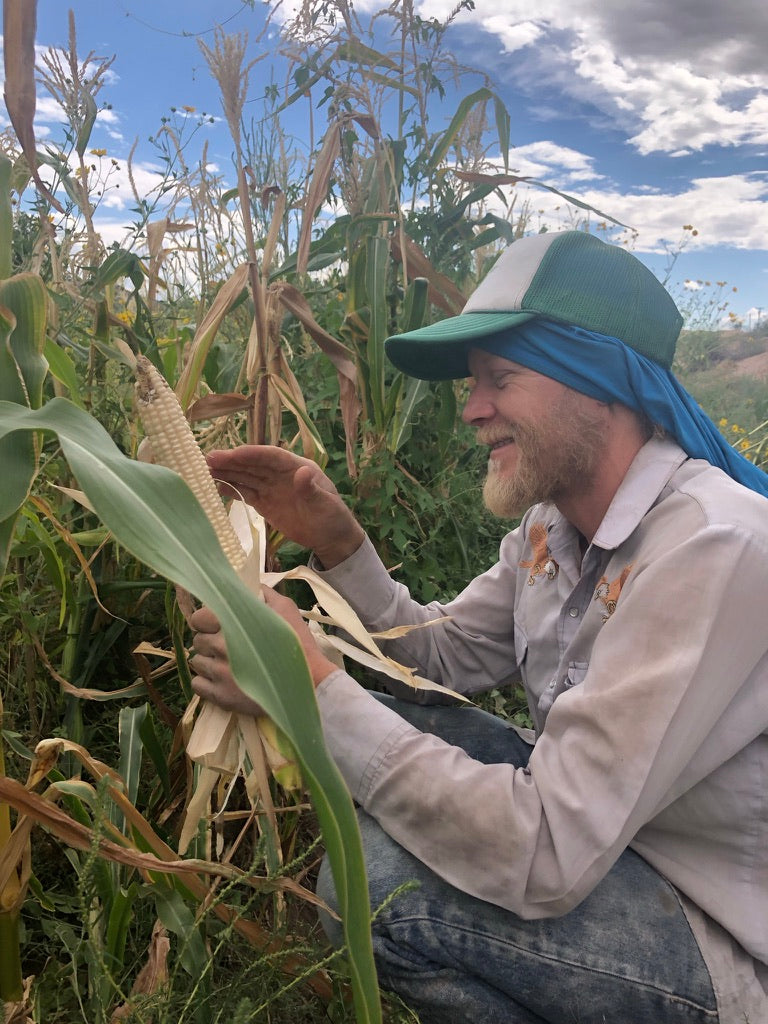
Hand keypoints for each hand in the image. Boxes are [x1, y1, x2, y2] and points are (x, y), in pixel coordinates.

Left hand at [189, 590, 337, 714]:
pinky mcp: (221, 696)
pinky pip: (197, 685)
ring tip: (229, 665)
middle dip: (210, 642)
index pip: (199, 618)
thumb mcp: (285, 608)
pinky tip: (223, 681)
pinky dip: (207, 683)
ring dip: (209, 662)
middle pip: (198, 641)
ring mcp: (219, 673)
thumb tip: (247, 585)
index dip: (206, 621)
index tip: (218, 626)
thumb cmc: (297, 643)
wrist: (310, 683)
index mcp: (233, 622)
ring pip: (197, 663)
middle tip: (228, 647)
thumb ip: (262, 594)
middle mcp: (221, 646)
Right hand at [206, 445, 364, 567]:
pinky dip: (230, 489)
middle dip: (232, 461)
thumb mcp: (325, 505)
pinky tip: (214, 486)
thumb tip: (302, 473)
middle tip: (208, 459)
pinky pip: (245, 493)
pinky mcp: (265, 503)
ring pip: (246, 477)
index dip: (252, 454)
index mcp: (297, 467)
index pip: (271, 456)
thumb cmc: (332, 518)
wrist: (331, 539)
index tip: (232, 454)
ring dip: (226, 472)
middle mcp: (281, 474)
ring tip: (203, 469)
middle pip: (253, 465)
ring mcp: (271, 488)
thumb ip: (311, 490)